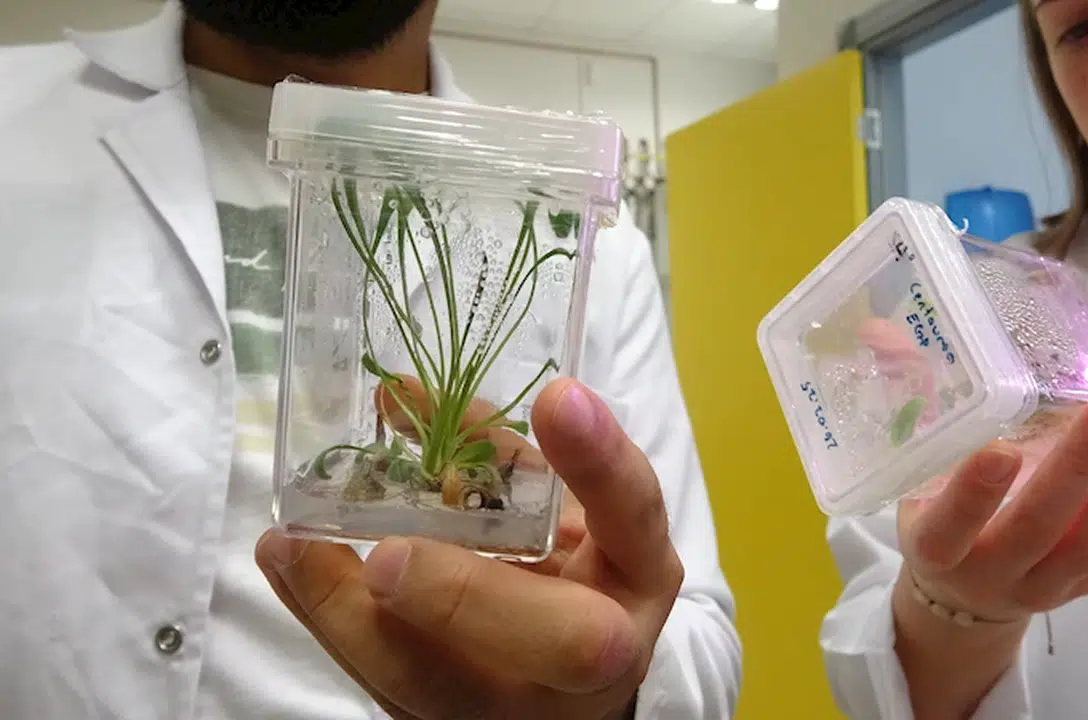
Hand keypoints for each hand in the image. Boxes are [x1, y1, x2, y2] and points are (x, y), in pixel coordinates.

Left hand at [255, 378, 683, 718]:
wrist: (569, 678)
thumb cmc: (574, 572)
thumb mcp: (566, 502)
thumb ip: (504, 453)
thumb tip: (401, 394)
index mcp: (638, 577)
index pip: (637, 518)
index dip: (600, 463)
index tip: (556, 398)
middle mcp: (600, 654)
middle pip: (564, 645)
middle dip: (468, 595)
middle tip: (387, 554)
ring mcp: (525, 704)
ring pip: (449, 686)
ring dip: (357, 616)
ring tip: (292, 547)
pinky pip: (386, 685)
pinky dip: (327, 620)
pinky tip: (288, 566)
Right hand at [897, 391, 1087, 622]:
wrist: (965, 597)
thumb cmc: (936, 520)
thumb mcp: (912, 490)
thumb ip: (931, 441)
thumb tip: (927, 356)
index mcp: (936, 554)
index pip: (950, 530)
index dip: (974, 496)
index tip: (1001, 450)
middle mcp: (990, 575)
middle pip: (1038, 528)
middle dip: (1080, 464)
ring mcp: (1044, 586)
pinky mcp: (1085, 584)